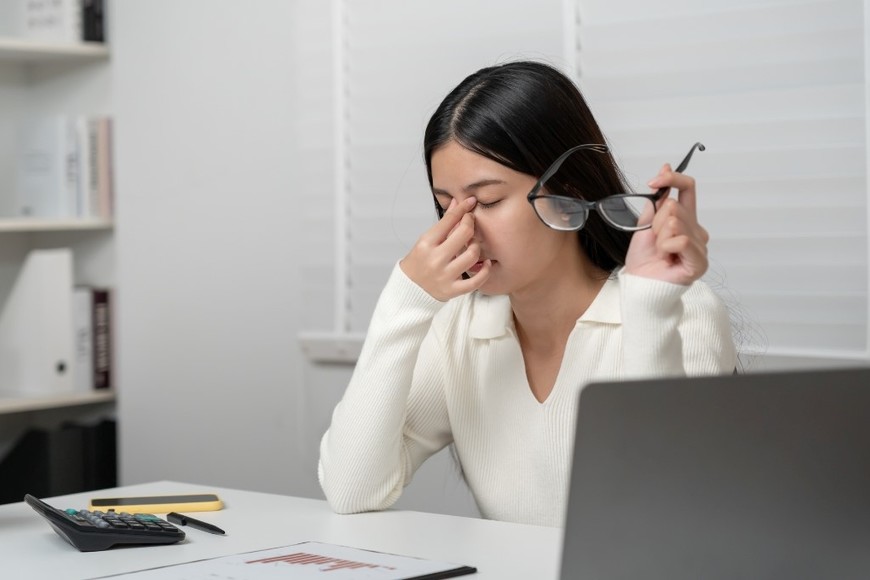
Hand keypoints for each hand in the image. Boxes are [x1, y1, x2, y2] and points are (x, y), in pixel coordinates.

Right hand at [400, 196, 491, 300]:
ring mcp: (444, 276)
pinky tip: (486, 264)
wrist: (409, 288)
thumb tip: (456, 203)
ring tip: (473, 245)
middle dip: (470, 224)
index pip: (448, 221)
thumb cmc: (419, 262)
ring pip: (472, 255)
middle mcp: (435, 259)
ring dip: (476, 247)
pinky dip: (485, 271)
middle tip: (470, 223)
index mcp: (426, 243)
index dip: (462, 209)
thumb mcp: (427, 240)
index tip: (470, 202)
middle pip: (464, 234)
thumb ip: (444, 222)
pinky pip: (476, 281)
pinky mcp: (452, 290)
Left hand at [623, 164, 709, 285]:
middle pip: (676, 206)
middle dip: (657, 221)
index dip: (672, 179)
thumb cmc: (643, 259)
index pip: (688, 188)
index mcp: (686, 220)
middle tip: (655, 240)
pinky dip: (666, 246)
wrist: (638, 284)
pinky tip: (666, 257)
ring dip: (659, 236)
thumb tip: (666, 168)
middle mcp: (697, 231)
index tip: (654, 181)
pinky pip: (681, 240)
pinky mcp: (700, 262)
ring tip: (660, 251)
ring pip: (676, 222)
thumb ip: (657, 199)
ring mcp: (700, 247)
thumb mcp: (646, 223)